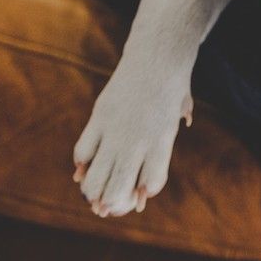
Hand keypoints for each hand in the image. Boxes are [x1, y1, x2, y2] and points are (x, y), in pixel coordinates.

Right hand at [73, 51, 193, 216]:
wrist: (156, 55)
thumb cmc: (172, 87)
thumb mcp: (178, 116)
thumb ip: (164, 146)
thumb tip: (147, 180)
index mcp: (162, 141)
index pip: (151, 184)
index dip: (143, 193)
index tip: (139, 193)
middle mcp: (138, 140)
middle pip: (119, 189)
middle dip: (111, 204)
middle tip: (107, 205)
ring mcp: (115, 130)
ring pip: (95, 176)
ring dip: (92, 190)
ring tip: (92, 193)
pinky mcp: (98, 117)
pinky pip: (82, 151)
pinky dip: (81, 164)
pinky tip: (85, 166)